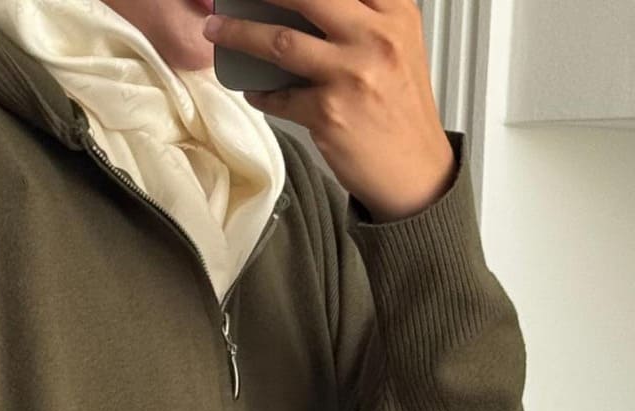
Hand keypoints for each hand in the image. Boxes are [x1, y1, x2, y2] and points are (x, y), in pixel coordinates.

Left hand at [204, 0, 455, 221]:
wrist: (417, 171)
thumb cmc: (402, 107)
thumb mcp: (398, 44)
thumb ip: (364, 15)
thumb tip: (306, 6)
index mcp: (394, 11)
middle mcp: (375, 36)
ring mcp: (351, 74)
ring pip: (281, 42)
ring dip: (240, 34)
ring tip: (217, 31)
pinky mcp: (330, 113)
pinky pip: (280, 97)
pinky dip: (261, 93)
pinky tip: (254, 89)